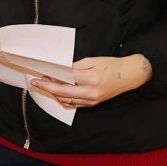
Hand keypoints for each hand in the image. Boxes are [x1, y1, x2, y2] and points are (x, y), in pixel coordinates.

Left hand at [30, 54, 151, 109]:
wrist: (129, 76)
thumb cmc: (111, 65)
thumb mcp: (92, 61)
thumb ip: (74, 67)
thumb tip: (59, 71)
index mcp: (91, 78)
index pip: (65, 79)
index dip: (51, 79)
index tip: (40, 76)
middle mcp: (91, 92)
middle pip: (63, 93)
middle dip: (47, 88)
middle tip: (37, 83)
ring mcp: (91, 100)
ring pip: (66, 101)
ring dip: (54, 94)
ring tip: (46, 85)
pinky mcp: (92, 104)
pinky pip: (73, 104)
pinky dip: (63, 99)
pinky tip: (57, 92)